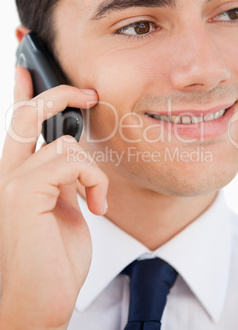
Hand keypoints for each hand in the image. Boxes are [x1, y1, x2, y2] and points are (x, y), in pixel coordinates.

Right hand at [0, 67, 107, 329]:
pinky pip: (72, 162)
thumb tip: (71, 155)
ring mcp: (11, 181)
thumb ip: (60, 179)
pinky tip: (94, 206)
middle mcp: (7, 173)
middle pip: (26, 113)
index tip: (27, 67)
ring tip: (95, 199)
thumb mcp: (60, 210)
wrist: (37, 304)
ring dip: (91, 171)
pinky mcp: (22, 192)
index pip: (16, 123)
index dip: (22, 90)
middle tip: (88, 93)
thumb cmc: (51, 260)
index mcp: (17, 176)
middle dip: (59, 93)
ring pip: (64, 143)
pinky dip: (93, 182)